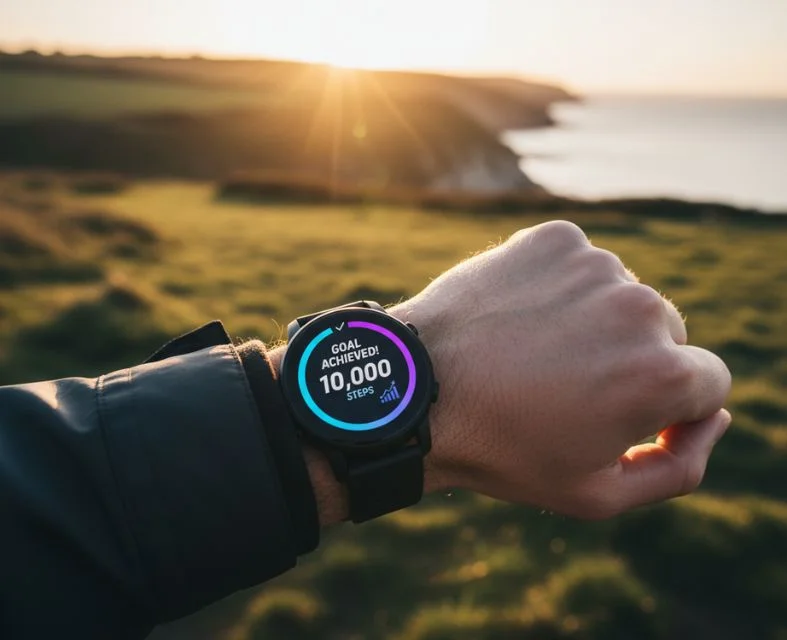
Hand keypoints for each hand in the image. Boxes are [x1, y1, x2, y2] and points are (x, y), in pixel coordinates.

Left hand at [392, 221, 730, 518]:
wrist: (415, 392)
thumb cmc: (504, 450)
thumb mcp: (598, 494)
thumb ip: (679, 467)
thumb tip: (714, 416)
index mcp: (662, 374)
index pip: (709, 382)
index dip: (673, 406)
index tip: (625, 416)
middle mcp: (640, 308)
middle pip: (668, 335)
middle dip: (634, 363)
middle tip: (568, 388)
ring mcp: (595, 266)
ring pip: (622, 298)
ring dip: (595, 324)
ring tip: (535, 354)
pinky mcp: (554, 240)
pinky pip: (580, 267)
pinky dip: (562, 289)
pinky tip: (521, 319)